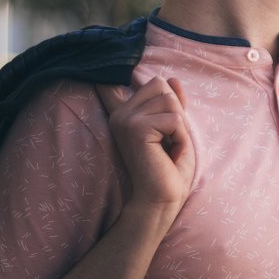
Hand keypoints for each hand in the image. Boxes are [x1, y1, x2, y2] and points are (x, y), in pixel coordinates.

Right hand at [97, 77, 194, 212]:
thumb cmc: (170, 169)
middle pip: (160, 85)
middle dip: (175, 111)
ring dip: (179, 127)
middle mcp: (120, 114)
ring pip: (169, 100)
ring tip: (169, 148)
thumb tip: (173, 78)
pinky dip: (180, 137)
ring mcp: (125, 120)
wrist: (162, 199)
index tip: (97, 81)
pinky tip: (170, 154)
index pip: (117, 84)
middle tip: (168, 140)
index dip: (110, 80)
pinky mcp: (136, 128)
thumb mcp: (175, 130)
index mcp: (125, 114)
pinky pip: (174, 119)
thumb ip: (173, 105)